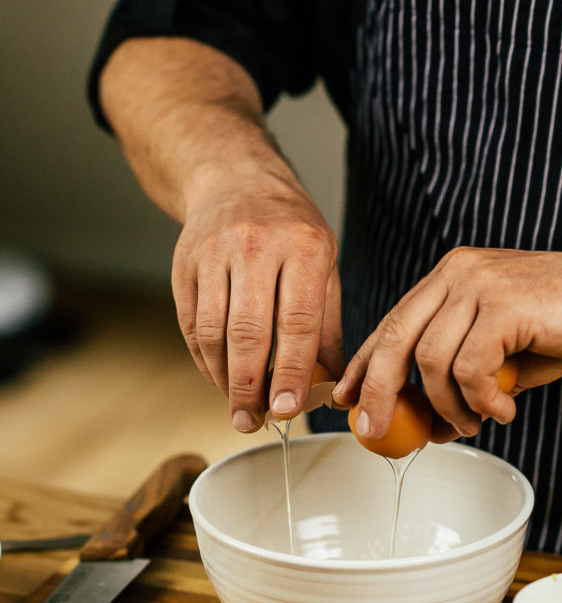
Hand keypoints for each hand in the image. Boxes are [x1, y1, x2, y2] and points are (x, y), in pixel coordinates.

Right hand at [172, 167, 343, 431]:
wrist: (236, 179)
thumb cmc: (291, 231)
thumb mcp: (325, 266)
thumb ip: (328, 327)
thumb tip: (337, 387)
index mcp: (302, 247)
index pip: (297, 321)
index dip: (292, 371)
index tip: (288, 410)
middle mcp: (256, 247)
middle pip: (249, 331)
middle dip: (251, 386)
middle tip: (254, 422)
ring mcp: (214, 253)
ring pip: (213, 331)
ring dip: (224, 379)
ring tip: (238, 409)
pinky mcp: (184, 264)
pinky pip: (191, 325)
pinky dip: (204, 360)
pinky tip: (220, 379)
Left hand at [333, 245, 561, 441]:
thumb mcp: (503, 359)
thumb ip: (463, 383)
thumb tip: (429, 426)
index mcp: (451, 278)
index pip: (393, 323)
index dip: (366, 365)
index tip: (348, 400)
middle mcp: (457, 273)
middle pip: (396, 338)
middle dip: (380, 393)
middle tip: (376, 433)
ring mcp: (479, 283)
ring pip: (431, 359)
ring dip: (448, 406)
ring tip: (475, 424)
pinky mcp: (503, 302)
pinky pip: (470, 367)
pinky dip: (482, 400)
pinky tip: (505, 410)